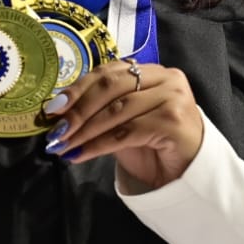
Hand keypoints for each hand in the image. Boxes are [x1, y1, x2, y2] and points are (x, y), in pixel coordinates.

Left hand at [43, 60, 203, 189]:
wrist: (189, 172)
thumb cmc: (154, 144)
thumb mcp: (125, 120)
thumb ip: (101, 109)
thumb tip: (59, 112)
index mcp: (152, 70)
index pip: (108, 72)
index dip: (78, 88)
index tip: (53, 108)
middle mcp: (166, 78)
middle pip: (111, 86)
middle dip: (78, 109)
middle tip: (55, 130)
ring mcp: (172, 97)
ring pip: (117, 110)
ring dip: (84, 130)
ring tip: (63, 145)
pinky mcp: (173, 121)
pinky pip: (126, 131)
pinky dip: (99, 144)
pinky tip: (81, 154)